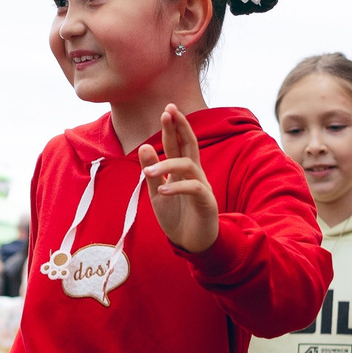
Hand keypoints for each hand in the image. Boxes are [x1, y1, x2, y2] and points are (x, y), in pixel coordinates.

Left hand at [136, 104, 218, 252]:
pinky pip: (194, 188)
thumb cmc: (176, 217)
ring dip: (166, 165)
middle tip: (170, 110)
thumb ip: (152, 172)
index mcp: (182, 171)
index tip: (167, 109)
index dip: (173, 127)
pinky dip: (177, 187)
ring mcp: (202, 186)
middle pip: (189, 145)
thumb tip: (144, 146)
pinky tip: (162, 189)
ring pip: (188, 165)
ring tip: (147, 172)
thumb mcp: (158, 193)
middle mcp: (194, 174)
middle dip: (180, 127)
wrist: (191, 244)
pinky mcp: (207, 202)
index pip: (178, 144)